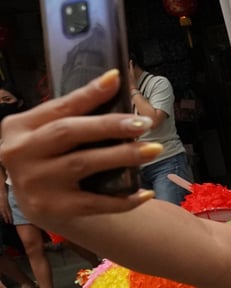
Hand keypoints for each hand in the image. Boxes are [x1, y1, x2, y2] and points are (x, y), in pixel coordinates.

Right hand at [0, 70, 155, 226]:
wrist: (40, 204)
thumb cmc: (52, 158)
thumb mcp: (50, 134)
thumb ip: (73, 115)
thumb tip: (114, 84)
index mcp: (19, 127)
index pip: (58, 107)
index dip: (88, 93)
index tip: (116, 79)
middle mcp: (20, 154)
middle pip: (68, 132)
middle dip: (109, 125)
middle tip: (144, 124)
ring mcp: (35, 183)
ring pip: (83, 164)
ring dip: (123, 156)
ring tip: (154, 149)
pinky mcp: (53, 208)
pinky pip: (95, 202)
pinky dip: (124, 199)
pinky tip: (147, 192)